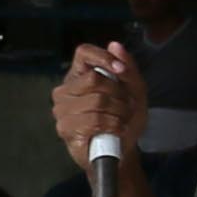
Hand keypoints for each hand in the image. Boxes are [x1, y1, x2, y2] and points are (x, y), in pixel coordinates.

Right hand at [48, 48, 136, 167]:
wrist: (122, 151)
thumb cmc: (125, 119)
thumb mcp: (135, 91)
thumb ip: (128, 69)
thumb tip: (115, 45)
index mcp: (79, 75)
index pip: (83, 52)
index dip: (103, 58)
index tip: (120, 71)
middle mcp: (66, 89)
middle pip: (93, 78)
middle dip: (118, 93)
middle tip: (125, 106)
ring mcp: (62, 109)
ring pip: (96, 100)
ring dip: (118, 111)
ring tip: (121, 119)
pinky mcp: (65, 128)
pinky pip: (93, 120)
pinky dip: (112, 124)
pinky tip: (115, 129)